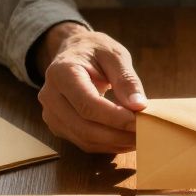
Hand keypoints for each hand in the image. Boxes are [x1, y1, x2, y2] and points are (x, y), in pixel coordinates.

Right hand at [35, 22, 146, 153]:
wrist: (73, 52)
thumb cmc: (95, 51)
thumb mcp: (114, 55)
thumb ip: (126, 79)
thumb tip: (138, 106)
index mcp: (61, 73)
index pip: (87, 104)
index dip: (115, 117)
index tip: (139, 121)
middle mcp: (50, 95)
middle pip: (84, 127)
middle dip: (117, 135)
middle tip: (145, 134)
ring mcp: (51, 114)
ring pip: (84, 139)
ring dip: (114, 143)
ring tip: (138, 138)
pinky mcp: (58, 126)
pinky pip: (83, 143)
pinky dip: (106, 145)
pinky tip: (124, 138)